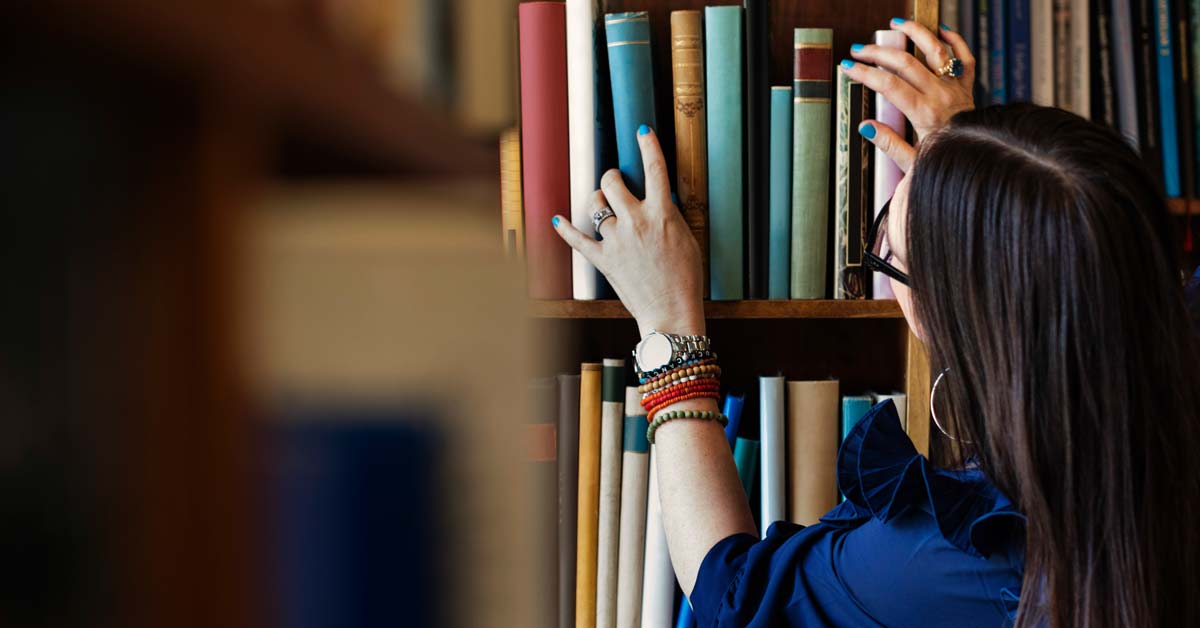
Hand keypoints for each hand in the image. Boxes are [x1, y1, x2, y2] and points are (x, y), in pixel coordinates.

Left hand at [552, 127, 704, 338]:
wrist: (671, 311)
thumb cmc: (685, 278)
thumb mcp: (686, 238)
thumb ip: (669, 216)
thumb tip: (659, 201)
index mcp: (661, 214)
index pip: (655, 170)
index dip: (648, 146)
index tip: (642, 131)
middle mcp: (635, 222)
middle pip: (613, 182)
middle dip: (612, 177)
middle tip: (616, 181)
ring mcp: (616, 240)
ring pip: (596, 206)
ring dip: (598, 201)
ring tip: (603, 204)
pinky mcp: (603, 260)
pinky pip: (577, 239)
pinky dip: (565, 229)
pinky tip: (557, 219)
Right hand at [838, 19, 974, 168]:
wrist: (975, 161)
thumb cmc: (943, 163)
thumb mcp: (911, 163)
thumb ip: (888, 143)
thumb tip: (865, 126)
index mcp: (924, 113)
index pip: (889, 85)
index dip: (865, 73)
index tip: (848, 68)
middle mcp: (940, 95)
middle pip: (906, 62)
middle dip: (878, 52)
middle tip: (859, 50)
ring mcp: (955, 88)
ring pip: (936, 50)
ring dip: (916, 33)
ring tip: (897, 24)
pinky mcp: (967, 87)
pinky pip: (965, 58)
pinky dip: (955, 41)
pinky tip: (941, 31)